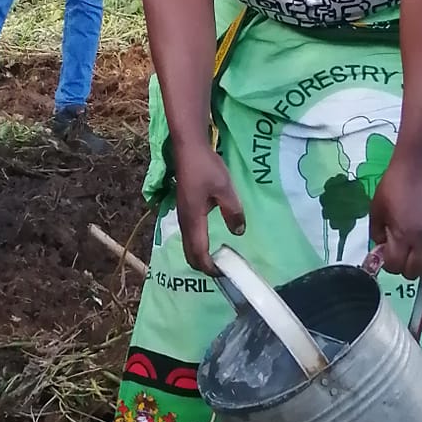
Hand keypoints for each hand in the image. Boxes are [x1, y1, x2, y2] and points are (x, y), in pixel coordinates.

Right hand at [174, 139, 244, 275]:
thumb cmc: (206, 168)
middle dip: (204, 266)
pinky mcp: (184, 209)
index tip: (225, 273)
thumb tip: (238, 232)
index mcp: (194, 220)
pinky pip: (189, 235)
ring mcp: (182, 215)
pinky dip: (198, 244)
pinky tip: (212, 239)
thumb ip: (233, 212)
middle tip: (223, 268)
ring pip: (188, 245)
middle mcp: (184, 221)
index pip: (198, 253)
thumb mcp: (225, 189)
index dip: (210, 268)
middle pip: (189, 254)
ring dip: (200, 255)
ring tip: (220, 257)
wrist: (188, 148)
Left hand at [367, 151, 421, 279]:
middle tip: (396, 252)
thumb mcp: (376, 210)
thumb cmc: (393, 185)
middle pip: (413, 272)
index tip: (383, 251)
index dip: (386, 263)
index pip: (395, 266)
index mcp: (403, 235)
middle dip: (401, 267)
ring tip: (410, 253)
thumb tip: (381, 248)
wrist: (419, 167)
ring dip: (418, 266)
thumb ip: (376, 233)